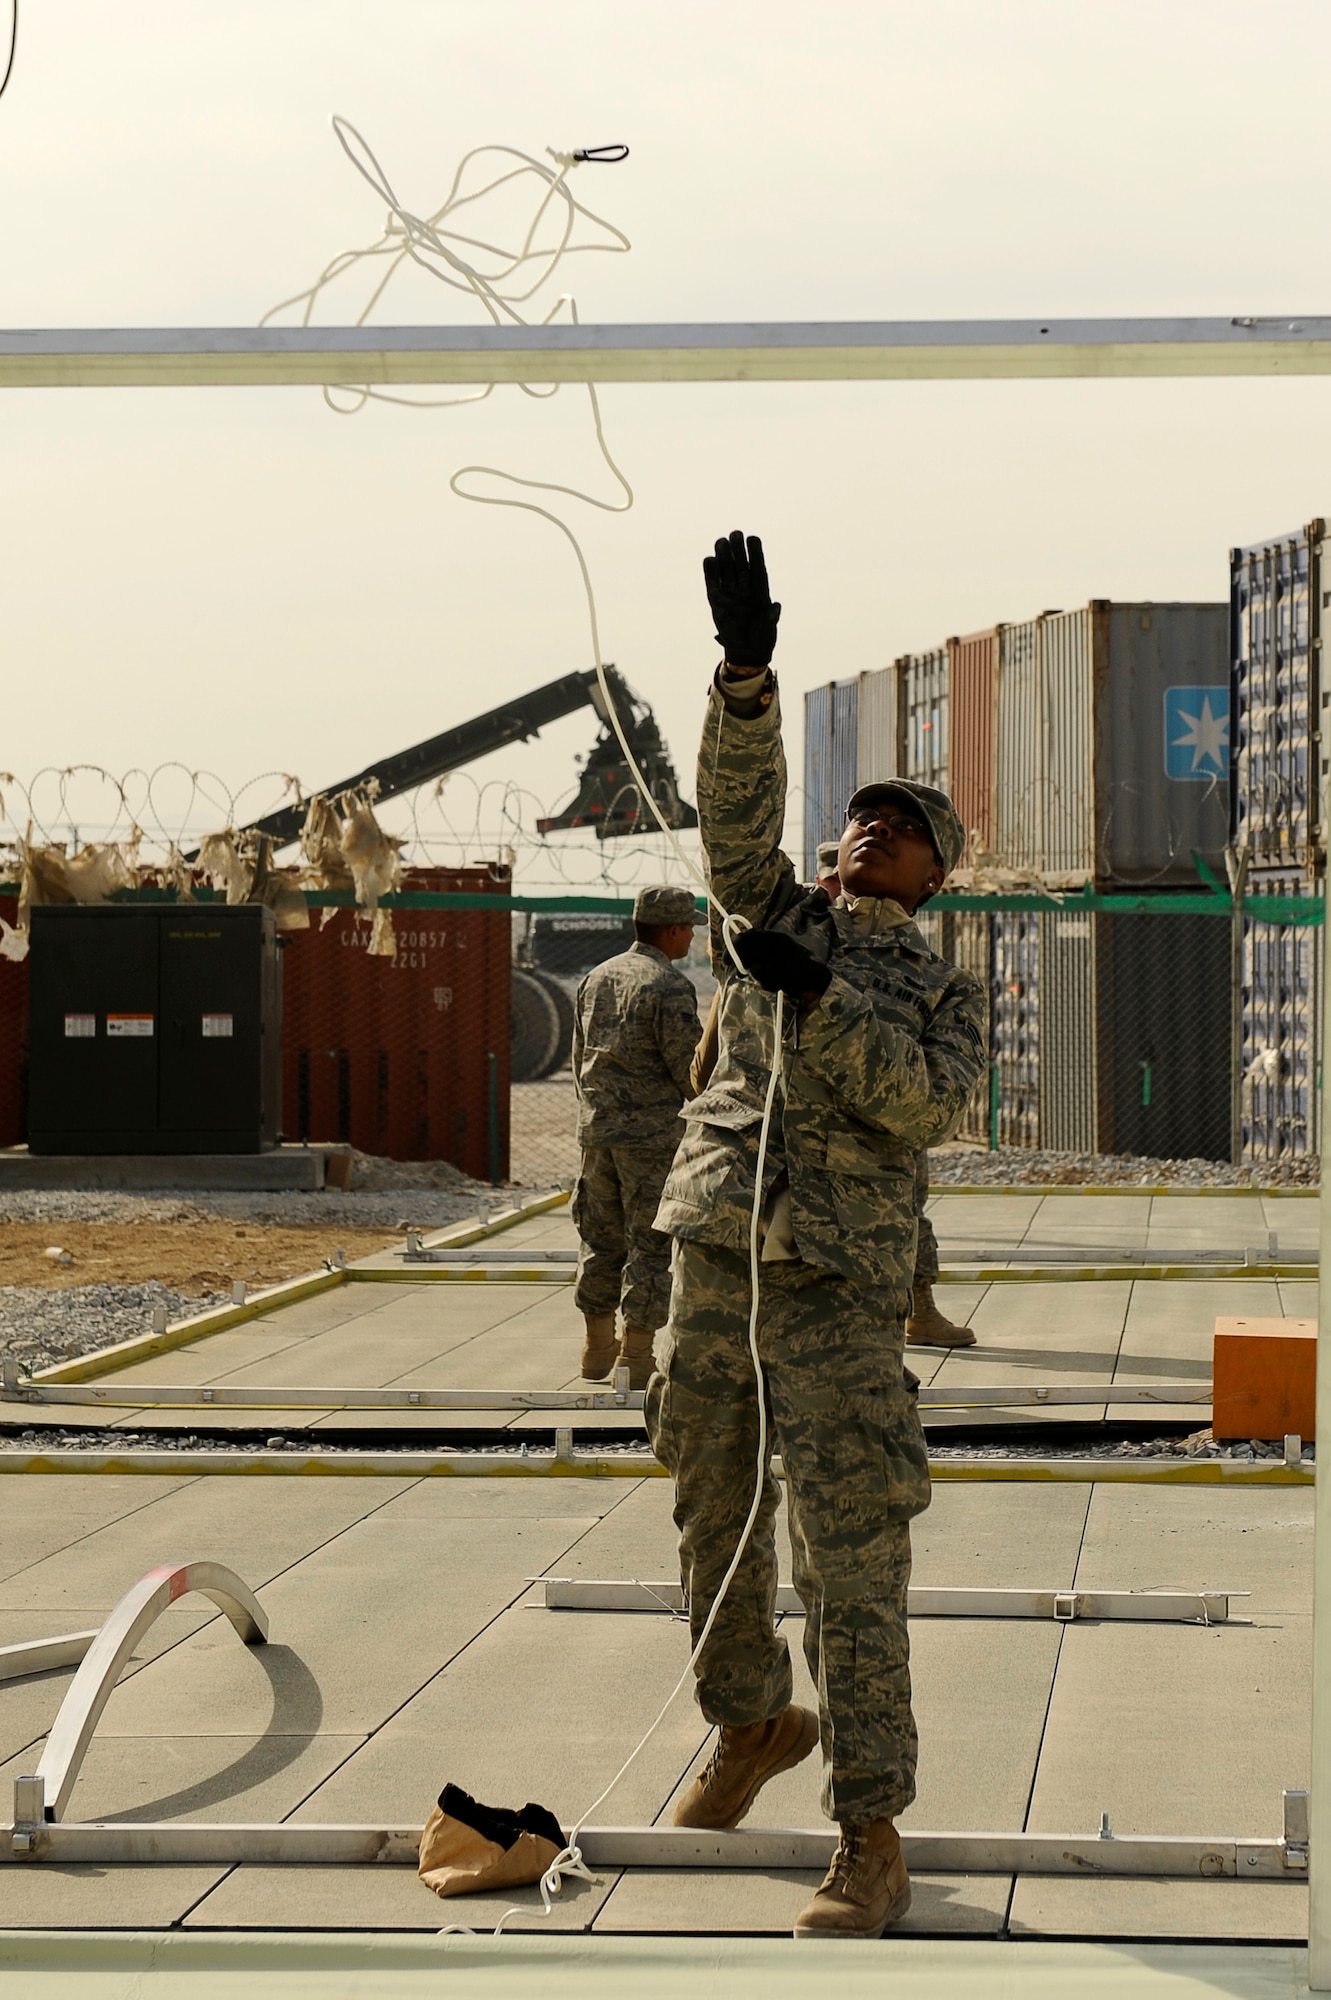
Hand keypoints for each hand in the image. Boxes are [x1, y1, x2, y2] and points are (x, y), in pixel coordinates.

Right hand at [703, 530, 781, 667]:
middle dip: (739, 550)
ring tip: (722, 541)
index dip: (756, 554)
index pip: (758, 569)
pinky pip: (713, 584)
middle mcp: (745, 590)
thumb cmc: (762, 639)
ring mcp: (731, 595)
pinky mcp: (717, 603)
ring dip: (724, 556)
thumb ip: (771, 618)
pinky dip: (711, 573)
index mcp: (761, 592)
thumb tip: (775, 607)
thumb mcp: (769, 630)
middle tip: (735, 533)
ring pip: (727, 571)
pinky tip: (710, 559)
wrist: (747, 652)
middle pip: (741, 566)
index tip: (753, 538)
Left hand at [732, 927, 830, 1001]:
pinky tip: (778, 982)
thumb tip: (734, 952)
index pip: (747, 936)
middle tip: (740, 970)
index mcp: (776, 936)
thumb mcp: (779, 949)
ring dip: (757, 975)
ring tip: (770, 976)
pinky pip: (762, 980)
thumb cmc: (792, 965)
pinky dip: (766, 984)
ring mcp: (778, 957)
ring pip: (752, 968)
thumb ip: (759, 948)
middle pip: (745, 952)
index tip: (725, 958)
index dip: (733, 947)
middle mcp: (776, 943)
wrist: (813, 977)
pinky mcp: (780, 971)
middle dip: (739, 963)